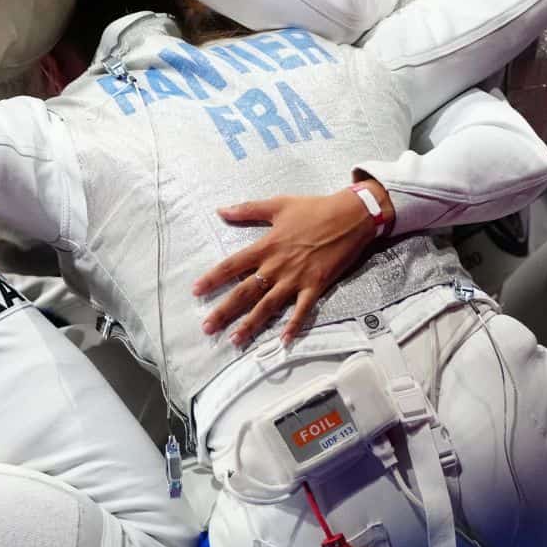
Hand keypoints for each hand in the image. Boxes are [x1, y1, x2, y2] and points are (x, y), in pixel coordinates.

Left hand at [190, 180, 392, 345]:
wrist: (350, 216)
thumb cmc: (314, 209)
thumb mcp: (278, 205)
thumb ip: (247, 210)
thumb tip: (220, 210)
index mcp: (266, 247)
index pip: (232, 265)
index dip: (212, 279)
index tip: (196, 291)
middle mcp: (277, 266)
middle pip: (245, 292)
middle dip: (224, 311)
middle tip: (207, 328)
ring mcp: (296, 278)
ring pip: (268, 306)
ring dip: (250, 324)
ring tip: (235, 340)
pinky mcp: (316, 286)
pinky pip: (302, 310)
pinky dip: (293, 326)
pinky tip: (283, 341)